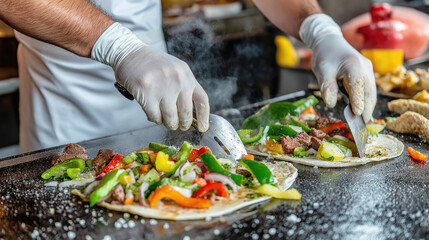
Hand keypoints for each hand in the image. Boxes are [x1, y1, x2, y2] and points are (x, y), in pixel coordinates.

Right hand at [91, 23, 208, 131]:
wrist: (129, 53)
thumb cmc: (152, 65)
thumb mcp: (175, 70)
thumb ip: (184, 88)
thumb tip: (190, 114)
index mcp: (186, 75)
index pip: (202, 100)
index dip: (204, 117)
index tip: (202, 128)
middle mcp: (177, 79)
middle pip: (186, 113)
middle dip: (183, 124)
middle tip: (179, 126)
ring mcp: (162, 86)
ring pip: (170, 118)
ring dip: (168, 123)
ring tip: (165, 119)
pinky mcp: (146, 92)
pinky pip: (155, 116)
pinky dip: (154, 119)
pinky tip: (152, 114)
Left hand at [300, 14, 376, 122]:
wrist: (329, 41)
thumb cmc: (325, 55)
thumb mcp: (322, 70)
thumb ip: (327, 86)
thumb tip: (331, 104)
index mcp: (354, 65)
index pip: (358, 86)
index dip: (359, 101)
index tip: (358, 114)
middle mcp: (365, 67)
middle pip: (369, 92)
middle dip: (367, 109)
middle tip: (361, 126)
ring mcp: (368, 70)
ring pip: (371, 92)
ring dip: (368, 106)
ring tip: (362, 122)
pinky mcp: (366, 73)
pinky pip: (368, 89)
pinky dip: (365, 100)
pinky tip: (360, 111)